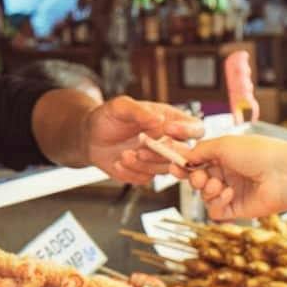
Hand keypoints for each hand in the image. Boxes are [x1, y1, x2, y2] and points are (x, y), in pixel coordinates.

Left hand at [86, 97, 205, 184]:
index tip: (168, 129)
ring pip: (165, 169)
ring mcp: (158, 160)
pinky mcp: (145, 173)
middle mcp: (169, 142)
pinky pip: (146, 179)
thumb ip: (139, 111)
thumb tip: (159, 120)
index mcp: (171, 121)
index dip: (188, 131)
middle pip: (184, 154)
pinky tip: (118, 162)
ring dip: (145, 163)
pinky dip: (131, 172)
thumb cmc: (108, 117)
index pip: (196, 128)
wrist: (91, 137)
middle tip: (142, 146)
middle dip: (163, 152)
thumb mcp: (120, 107)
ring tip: (125, 154)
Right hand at [177, 136, 286, 219]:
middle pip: (198, 180)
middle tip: (199, 178)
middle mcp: (228, 174)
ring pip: (205, 196)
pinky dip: (217, 203)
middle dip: (195, 179)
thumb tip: (184, 156)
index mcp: (226, 156)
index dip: (185, 166)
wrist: (283, 174)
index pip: (198, 162)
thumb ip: (201, 150)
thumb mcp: (224, 144)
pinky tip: (229, 194)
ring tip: (219, 185)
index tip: (175, 167)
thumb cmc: (258, 153)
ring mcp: (232, 192)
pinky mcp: (237, 209)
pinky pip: (215, 211)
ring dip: (207, 190)